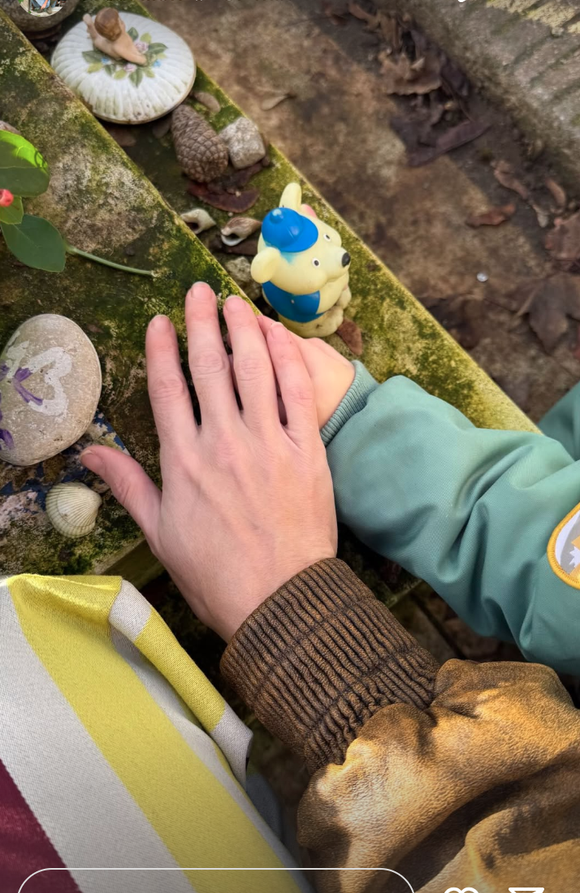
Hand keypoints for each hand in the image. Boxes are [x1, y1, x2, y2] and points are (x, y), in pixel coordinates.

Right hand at [80, 285, 337, 640]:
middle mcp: (223, 442)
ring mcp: (268, 442)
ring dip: (244, 328)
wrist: (280, 602)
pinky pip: (298, 391)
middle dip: (202, 322)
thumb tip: (91, 454)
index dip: (163, 348)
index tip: (161, 321)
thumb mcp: (161, 533)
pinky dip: (288, 357)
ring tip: (236, 302)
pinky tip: (279, 335)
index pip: (168, 389)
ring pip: (255, 369)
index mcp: (184, 461)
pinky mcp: (307, 450)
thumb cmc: (216, 575)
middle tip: (199, 291)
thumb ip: (129, 485)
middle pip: (210, 367)